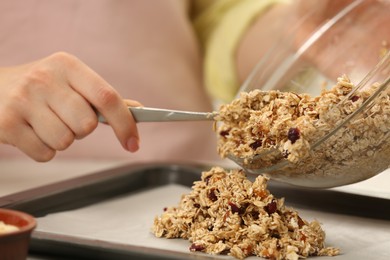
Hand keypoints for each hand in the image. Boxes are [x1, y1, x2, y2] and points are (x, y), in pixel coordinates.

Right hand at [0, 52, 139, 160]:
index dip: (125, 123)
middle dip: (82, 130)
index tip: (133, 144)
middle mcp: (44, 78)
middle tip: (67, 119)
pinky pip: (45, 154)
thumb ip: (103, 97)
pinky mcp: (7, 124)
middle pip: (86, 125)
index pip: (107, 97)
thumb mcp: (71, 81)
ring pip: (66, 142)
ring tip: (47, 124)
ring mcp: (22, 100)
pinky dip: (44, 150)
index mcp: (67, 65)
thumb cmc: (42, 88)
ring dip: (62, 141)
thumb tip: (139, 110)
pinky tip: (32, 132)